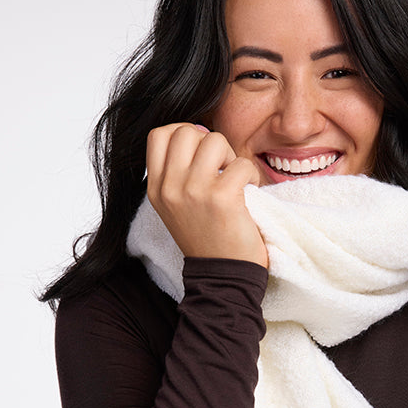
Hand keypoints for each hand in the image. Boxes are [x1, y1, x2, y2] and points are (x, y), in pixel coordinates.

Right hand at [146, 124, 267, 267]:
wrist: (222, 277)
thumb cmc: (206, 240)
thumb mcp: (176, 206)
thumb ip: (178, 173)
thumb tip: (197, 132)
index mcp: (156, 189)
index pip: (159, 134)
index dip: (183, 132)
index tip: (200, 151)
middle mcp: (170, 188)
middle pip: (186, 131)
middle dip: (209, 141)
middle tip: (221, 166)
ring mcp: (194, 191)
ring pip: (214, 139)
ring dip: (231, 155)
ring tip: (235, 178)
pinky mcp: (222, 198)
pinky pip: (241, 163)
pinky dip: (251, 175)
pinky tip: (248, 192)